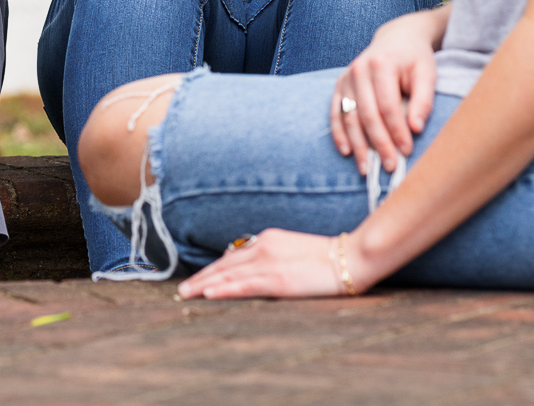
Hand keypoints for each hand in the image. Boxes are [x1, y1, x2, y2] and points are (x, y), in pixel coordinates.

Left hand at [177, 228, 375, 299]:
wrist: (351, 256)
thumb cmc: (327, 257)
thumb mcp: (292, 249)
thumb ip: (271, 255)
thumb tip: (252, 267)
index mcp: (267, 239)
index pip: (232, 256)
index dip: (213, 269)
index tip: (199, 279)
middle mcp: (263, 247)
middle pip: (224, 264)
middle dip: (202, 277)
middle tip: (182, 289)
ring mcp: (269, 263)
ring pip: (228, 275)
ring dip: (204, 284)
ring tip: (186, 294)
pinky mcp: (278, 279)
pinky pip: (244, 285)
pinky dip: (225, 289)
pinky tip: (209, 293)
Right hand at [330, 6, 446, 174]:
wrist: (396, 39)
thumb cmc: (415, 59)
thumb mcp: (427, 73)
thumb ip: (423, 100)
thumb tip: (416, 128)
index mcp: (381, 64)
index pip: (388, 105)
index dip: (397, 130)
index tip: (407, 151)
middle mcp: (358, 70)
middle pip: (367, 114)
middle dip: (379, 143)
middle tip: (390, 166)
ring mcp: (346, 77)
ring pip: (349, 117)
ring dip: (358, 145)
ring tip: (366, 168)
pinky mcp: (339, 85)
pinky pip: (335, 112)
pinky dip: (339, 133)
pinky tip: (346, 151)